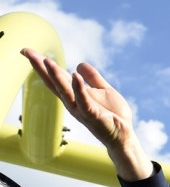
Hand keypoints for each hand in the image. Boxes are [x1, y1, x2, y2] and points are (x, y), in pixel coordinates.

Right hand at [20, 48, 152, 179]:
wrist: (124, 135)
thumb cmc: (113, 115)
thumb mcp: (104, 90)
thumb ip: (93, 77)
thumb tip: (79, 64)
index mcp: (74, 95)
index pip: (55, 77)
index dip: (42, 65)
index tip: (27, 51)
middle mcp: (73, 102)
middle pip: (53, 83)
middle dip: (41, 67)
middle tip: (27, 52)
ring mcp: (81, 110)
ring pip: (65, 91)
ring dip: (56, 76)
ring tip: (47, 61)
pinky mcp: (92, 115)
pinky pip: (84, 101)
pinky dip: (78, 89)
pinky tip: (74, 76)